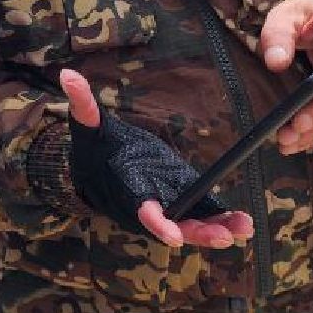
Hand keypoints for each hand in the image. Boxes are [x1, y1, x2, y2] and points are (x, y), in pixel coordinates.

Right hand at [61, 69, 254, 248]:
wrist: (97, 171)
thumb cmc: (96, 149)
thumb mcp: (88, 126)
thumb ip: (83, 105)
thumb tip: (68, 75)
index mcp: (127, 193)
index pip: (142, 212)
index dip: (157, 224)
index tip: (174, 236)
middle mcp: (148, 207)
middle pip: (174, 226)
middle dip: (198, 232)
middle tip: (222, 236)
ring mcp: (166, 206)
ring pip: (192, 225)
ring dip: (217, 229)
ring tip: (243, 228)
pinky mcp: (181, 200)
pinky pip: (202, 214)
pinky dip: (222, 220)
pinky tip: (243, 223)